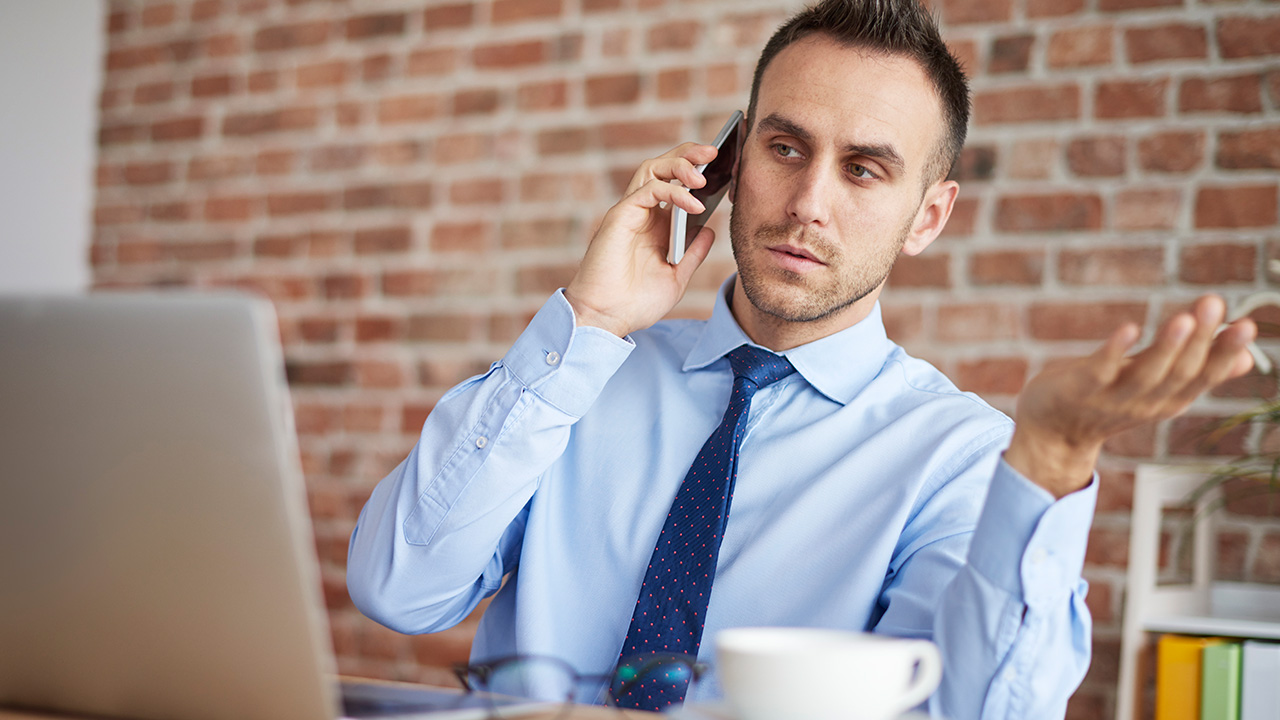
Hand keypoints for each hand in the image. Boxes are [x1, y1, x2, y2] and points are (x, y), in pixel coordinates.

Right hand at [563, 143, 719, 337]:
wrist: (606, 318)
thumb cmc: (635, 302)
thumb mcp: (676, 277)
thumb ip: (693, 253)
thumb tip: (710, 230)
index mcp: (654, 224)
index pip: (674, 184)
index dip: (696, 171)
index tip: (724, 167)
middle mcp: (641, 213)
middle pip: (662, 167)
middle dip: (688, 153)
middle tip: (715, 151)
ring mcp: (630, 212)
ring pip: (652, 169)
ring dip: (680, 163)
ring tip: (704, 172)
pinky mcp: (620, 216)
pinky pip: (649, 190)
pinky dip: (675, 192)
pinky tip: (695, 204)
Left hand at [1007, 295, 1257, 497]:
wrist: (1051, 432)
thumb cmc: (1107, 400)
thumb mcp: (1156, 387)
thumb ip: (1194, 370)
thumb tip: (1247, 359)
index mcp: (1168, 400)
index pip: (1204, 377)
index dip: (1225, 353)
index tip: (1247, 325)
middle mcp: (1145, 403)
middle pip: (1179, 373)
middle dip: (1201, 340)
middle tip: (1215, 303)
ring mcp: (1112, 398)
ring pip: (1146, 374)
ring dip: (1166, 346)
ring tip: (1184, 318)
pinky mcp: (1081, 389)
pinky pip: (1100, 370)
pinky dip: (1115, 350)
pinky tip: (1129, 327)